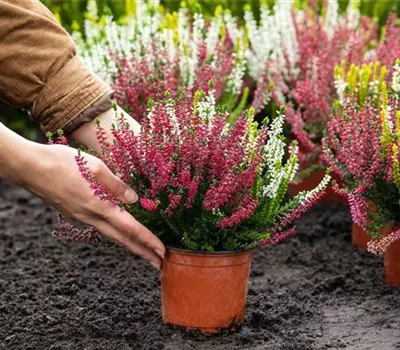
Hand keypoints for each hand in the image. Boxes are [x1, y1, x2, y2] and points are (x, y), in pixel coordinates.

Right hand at [1, 125, 164, 268]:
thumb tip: (134, 199)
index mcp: (100, 206)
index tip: (162, 252)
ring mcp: (81, 217)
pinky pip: (100, 227)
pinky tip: (120, 232)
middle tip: (159, 264)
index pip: (130, 228)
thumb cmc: (63, 162)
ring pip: (111, 235)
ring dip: (130, 245)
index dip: (148, 241)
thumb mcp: (96, 167)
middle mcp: (91, 217)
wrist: (30, 168)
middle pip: (122, 240)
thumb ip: (117, 184)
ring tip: (144, 252)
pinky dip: (115, 234)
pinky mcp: (74, 213)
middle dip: (143, 252)